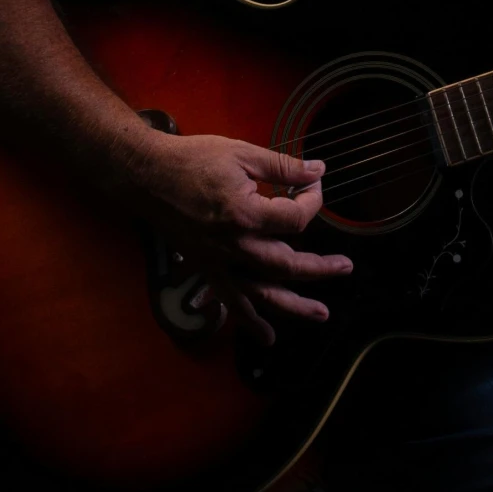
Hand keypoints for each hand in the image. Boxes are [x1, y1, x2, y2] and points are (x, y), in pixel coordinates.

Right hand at [122, 131, 346, 345]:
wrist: (146, 176)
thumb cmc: (192, 160)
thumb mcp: (242, 153)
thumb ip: (283, 167)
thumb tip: (317, 171)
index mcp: (245, 214)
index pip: (295, 219)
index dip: (313, 200)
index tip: (313, 183)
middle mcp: (235, 246)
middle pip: (287, 264)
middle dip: (320, 267)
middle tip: (345, 267)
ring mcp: (219, 262)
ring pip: (264, 293)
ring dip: (295, 306)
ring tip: (321, 314)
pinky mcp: (207, 269)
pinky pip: (231, 302)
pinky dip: (250, 322)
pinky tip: (267, 338)